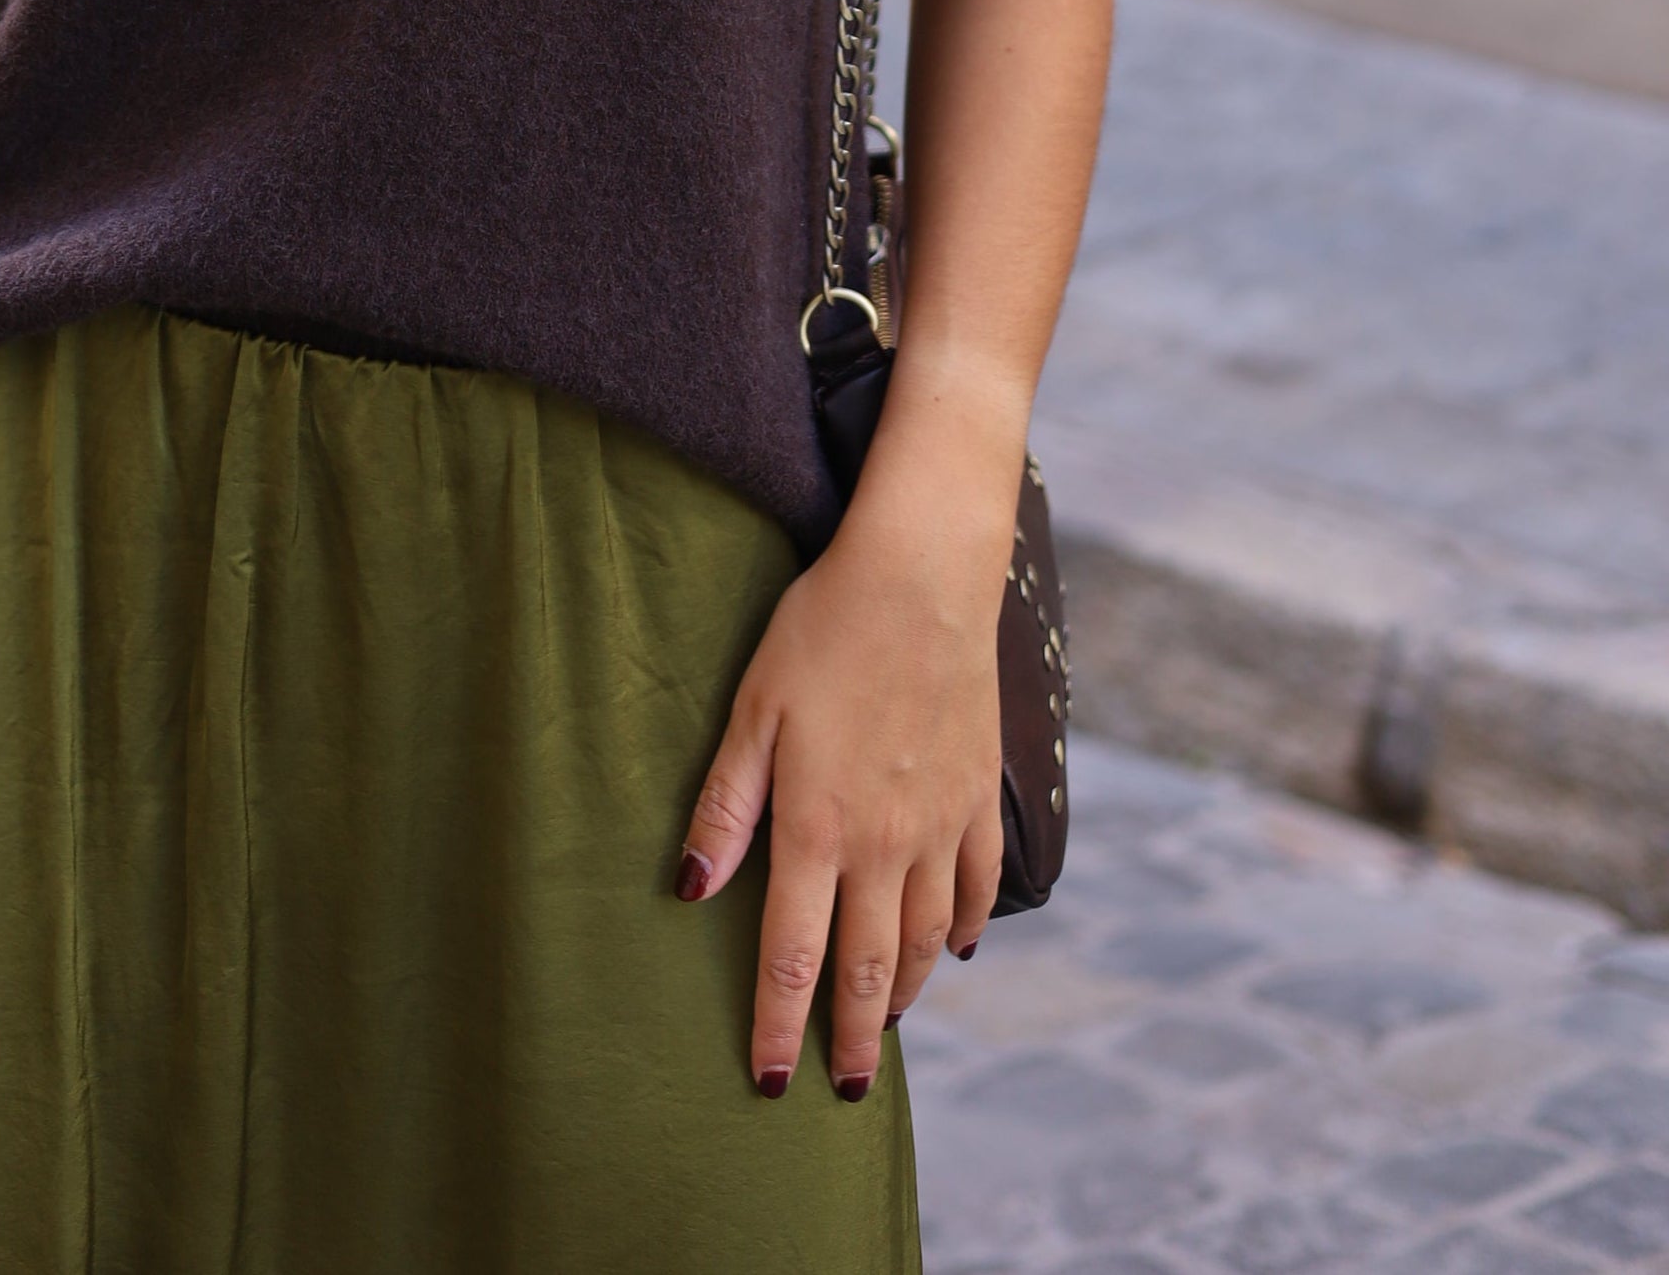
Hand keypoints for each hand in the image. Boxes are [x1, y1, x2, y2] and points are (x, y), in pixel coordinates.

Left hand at [677, 440, 1009, 1097]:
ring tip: (885, 1026)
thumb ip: (725, 805)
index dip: (777, 1025)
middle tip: (840, 1091)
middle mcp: (886, 843)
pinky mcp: (978, 796)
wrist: (924, 576)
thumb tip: (690, 890)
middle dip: (851, 1039)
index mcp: (818, 827)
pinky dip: (964, 929)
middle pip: (868, 969)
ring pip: (925, 939)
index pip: (792, 955)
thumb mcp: (752, 709)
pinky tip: (952, 950)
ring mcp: (941, 824)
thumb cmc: (822, 630)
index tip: (767, 1083)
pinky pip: (978, 887)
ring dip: (903, 992)